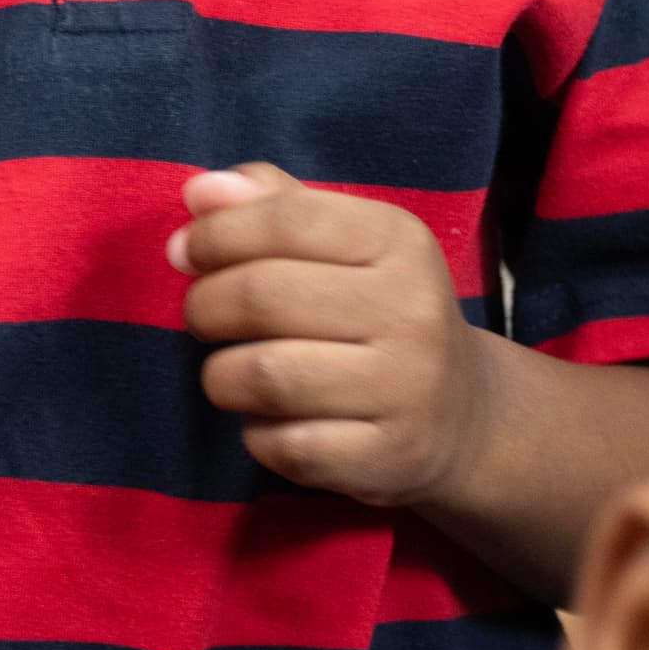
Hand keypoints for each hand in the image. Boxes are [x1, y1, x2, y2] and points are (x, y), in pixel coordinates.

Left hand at [172, 162, 493, 507]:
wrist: (463, 414)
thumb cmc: (376, 310)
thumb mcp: (346, 242)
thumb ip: (273, 204)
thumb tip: (199, 191)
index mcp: (400, 241)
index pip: (285, 219)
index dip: (214, 234)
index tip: (185, 251)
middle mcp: (412, 311)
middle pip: (263, 296)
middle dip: (205, 305)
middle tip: (201, 316)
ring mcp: (405, 390)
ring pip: (264, 376)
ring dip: (222, 375)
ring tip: (230, 371)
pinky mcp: (389, 458)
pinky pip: (285, 446)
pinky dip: (258, 435)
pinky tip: (273, 422)